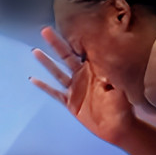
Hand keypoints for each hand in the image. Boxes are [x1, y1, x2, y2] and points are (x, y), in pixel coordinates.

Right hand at [32, 28, 141, 146]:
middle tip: (45, 30)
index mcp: (96, 71)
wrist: (118, 127)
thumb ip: (112, 78)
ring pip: (57, 72)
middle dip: (56, 44)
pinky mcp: (70, 102)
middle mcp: (83, 77)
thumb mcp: (119, 90)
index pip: (83, 52)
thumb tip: (106, 66)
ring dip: (46, 62)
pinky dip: (45, 87)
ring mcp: (75, 89)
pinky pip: (55, 93)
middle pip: (66, 57)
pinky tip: (33, 79)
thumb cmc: (122, 107)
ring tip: (35, 51)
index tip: (67, 27)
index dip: (75, 40)